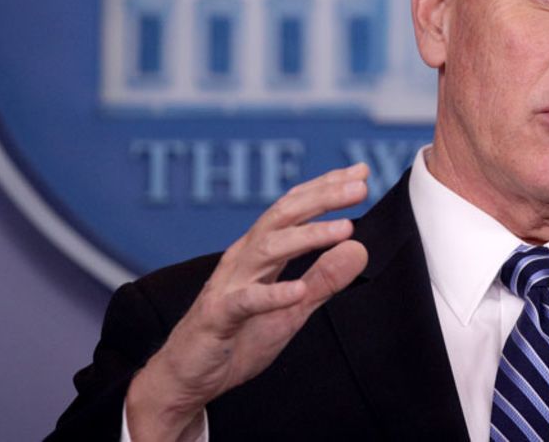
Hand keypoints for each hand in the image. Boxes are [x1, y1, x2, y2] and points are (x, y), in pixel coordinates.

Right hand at [126, 163, 371, 441]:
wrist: (187, 377)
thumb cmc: (238, 337)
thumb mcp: (292, 309)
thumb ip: (324, 279)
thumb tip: (359, 248)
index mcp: (260, 252)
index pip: (294, 209)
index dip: (326, 188)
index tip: (361, 172)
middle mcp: (243, 259)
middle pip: (283, 216)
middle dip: (322, 198)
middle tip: (359, 186)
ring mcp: (228, 285)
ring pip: (267, 249)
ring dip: (307, 237)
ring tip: (344, 229)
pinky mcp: (217, 317)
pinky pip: (245, 302)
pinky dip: (272, 295)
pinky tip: (297, 291)